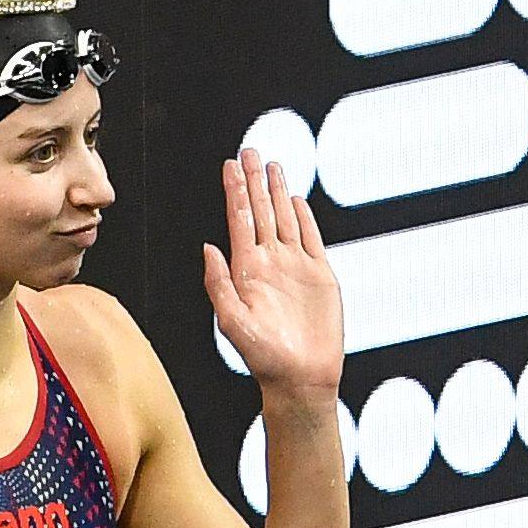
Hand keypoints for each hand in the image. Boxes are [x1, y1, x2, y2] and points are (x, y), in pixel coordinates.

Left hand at [202, 147, 343, 396]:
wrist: (301, 377)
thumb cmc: (263, 357)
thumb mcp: (233, 322)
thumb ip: (219, 284)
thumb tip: (208, 246)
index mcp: (246, 269)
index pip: (239, 220)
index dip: (234, 191)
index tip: (229, 164)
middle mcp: (269, 262)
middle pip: (260, 211)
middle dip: (253, 180)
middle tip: (249, 150)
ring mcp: (294, 267)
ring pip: (284, 218)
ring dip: (277, 191)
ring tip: (272, 164)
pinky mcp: (319, 276)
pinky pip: (310, 238)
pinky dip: (303, 217)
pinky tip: (295, 200)